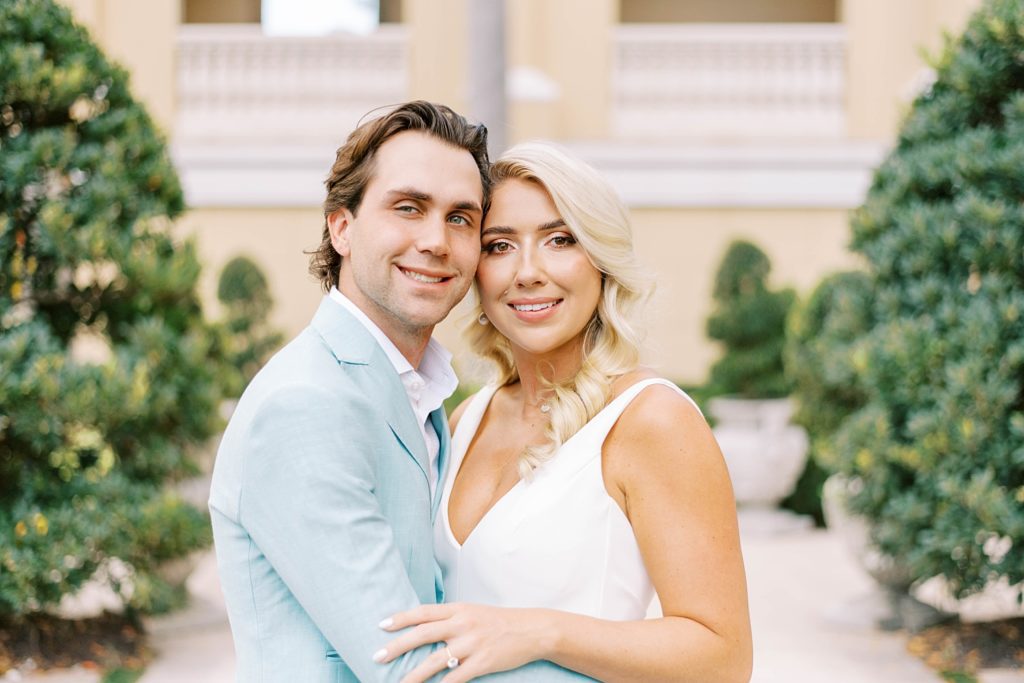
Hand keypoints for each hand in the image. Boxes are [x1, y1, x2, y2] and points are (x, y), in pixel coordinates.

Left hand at [375, 602, 555, 682]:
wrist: (533, 630)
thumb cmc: (499, 622)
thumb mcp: (473, 612)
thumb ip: (450, 618)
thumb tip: (422, 627)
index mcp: (459, 609)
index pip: (423, 612)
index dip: (401, 618)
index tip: (381, 625)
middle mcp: (463, 623)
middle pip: (423, 633)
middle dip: (397, 645)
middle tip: (377, 656)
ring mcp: (473, 643)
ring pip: (436, 660)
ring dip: (414, 674)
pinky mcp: (484, 661)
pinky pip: (457, 677)